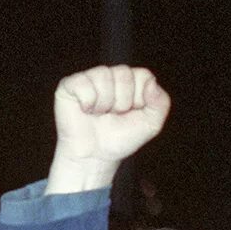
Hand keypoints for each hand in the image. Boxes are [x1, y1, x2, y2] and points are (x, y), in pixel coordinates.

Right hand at [48, 65, 170, 192]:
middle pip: (123, 73)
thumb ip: (161, 103)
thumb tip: (152, 84)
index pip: (143, 75)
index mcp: (130, 81)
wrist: (95, 156)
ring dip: (104, 103)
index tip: (131, 113)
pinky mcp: (69, 85)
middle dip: (122, 102)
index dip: (139, 98)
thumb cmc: (120, 138)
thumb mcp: (150, 124)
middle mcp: (110, 76)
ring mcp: (89, 78)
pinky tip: (86, 110)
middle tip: (113, 115)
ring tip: (99, 114)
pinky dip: (87, 101)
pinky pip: (83, 83)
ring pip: (103, 76)